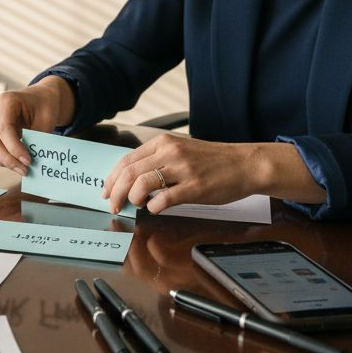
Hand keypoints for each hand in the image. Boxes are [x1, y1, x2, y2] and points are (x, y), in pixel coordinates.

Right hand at [0, 76, 74, 175]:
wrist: (41, 98)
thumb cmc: (45, 105)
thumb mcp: (48, 118)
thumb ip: (38, 138)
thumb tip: (32, 161)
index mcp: (6, 101)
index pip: (3, 129)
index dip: (14, 148)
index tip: (28, 161)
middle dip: (6, 159)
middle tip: (25, 170)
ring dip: (3, 161)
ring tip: (22, 168)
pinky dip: (2, 159)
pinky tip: (16, 162)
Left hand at [101, 135, 323, 213]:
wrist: (245, 164)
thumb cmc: (213, 161)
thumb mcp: (180, 151)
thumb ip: (157, 161)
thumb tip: (132, 180)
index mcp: (163, 143)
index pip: (126, 160)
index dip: (111, 178)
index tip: (106, 191)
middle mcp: (170, 153)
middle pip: (130, 173)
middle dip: (115, 192)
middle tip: (112, 205)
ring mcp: (183, 169)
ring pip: (142, 184)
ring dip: (132, 199)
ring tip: (135, 205)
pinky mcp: (195, 187)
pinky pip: (164, 198)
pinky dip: (154, 206)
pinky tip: (155, 208)